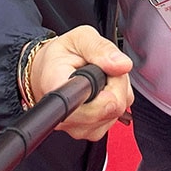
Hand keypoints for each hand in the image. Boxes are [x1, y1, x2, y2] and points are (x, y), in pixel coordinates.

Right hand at [28, 25, 132, 141]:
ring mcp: (78, 128)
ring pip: (117, 112)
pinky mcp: (90, 132)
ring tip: (100, 77)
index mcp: (59, 90)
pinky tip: (102, 90)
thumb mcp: (79, 38)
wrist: (47, 71)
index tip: (106, 75)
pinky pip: (115, 117)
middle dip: (116, 83)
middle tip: (102, 67)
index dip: (109, 90)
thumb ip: (100, 48)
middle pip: (113, 107)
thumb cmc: (61, 55)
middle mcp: (67, 117)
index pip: (94, 106)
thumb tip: (123, 65)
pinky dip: (113, 101)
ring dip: (116, 92)